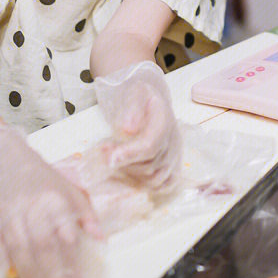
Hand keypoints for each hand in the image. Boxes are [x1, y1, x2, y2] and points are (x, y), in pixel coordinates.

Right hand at [0, 124, 100, 277]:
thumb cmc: (34, 174)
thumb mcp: (66, 186)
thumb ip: (84, 212)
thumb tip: (101, 238)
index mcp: (54, 199)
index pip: (65, 236)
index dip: (71, 262)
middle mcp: (31, 206)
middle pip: (42, 246)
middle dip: (51, 273)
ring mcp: (6, 213)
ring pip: (18, 248)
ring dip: (28, 272)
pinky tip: (5, 273)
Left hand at [94, 61, 181, 191]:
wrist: (149, 99)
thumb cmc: (138, 95)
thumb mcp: (132, 92)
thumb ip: (131, 108)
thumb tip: (128, 129)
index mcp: (165, 120)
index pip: (151, 144)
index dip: (130, 154)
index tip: (109, 157)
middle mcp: (174, 140)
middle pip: (151, 165)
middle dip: (124, 163)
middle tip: (103, 153)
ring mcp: (175, 155)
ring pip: (156, 178)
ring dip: (132, 174)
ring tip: (114, 160)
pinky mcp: (172, 165)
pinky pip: (166, 185)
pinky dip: (149, 185)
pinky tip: (132, 175)